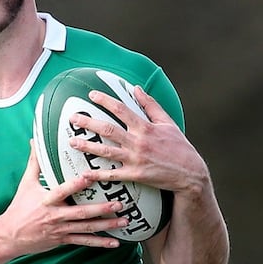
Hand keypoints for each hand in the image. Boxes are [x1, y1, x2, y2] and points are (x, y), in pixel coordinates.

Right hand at [0, 143, 127, 253]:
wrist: (10, 236)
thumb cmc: (19, 207)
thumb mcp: (26, 183)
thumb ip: (34, 163)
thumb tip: (35, 141)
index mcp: (47, 200)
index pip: (62, 191)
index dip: (75, 185)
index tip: (90, 176)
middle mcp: (56, 216)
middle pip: (81, 213)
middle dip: (101, 209)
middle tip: (119, 203)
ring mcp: (61, 230)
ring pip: (87, 228)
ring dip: (107, 225)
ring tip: (124, 220)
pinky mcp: (63, 240)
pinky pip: (84, 242)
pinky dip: (100, 243)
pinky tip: (115, 243)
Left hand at [69, 87, 209, 196]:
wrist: (190, 173)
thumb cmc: (179, 147)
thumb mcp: (167, 122)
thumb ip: (150, 105)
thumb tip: (136, 88)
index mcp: (145, 127)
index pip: (121, 109)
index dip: (105, 101)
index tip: (91, 95)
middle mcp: (138, 142)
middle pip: (108, 129)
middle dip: (88, 123)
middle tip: (72, 119)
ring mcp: (136, 159)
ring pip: (106, 151)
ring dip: (87, 147)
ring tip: (72, 142)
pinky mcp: (136, 175)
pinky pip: (113, 175)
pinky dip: (98, 174)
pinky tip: (84, 173)